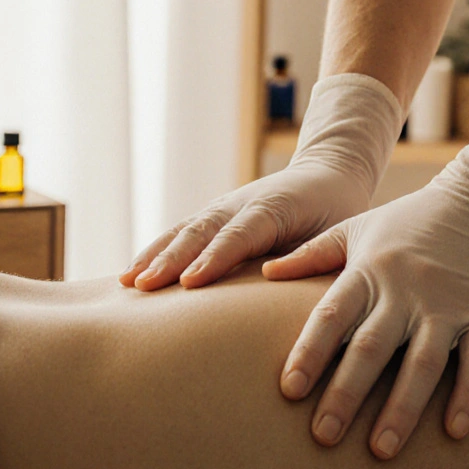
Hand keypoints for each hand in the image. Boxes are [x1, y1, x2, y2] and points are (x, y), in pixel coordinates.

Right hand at [120, 74, 401, 290]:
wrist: (329, 173)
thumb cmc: (338, 212)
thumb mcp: (340, 230)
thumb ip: (319, 256)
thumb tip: (303, 295)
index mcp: (276, 207)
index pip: (242, 234)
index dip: (215, 257)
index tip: (190, 281)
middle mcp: (243, 203)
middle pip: (203, 231)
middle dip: (173, 259)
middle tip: (146, 286)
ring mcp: (224, 207)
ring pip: (185, 230)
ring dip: (156, 256)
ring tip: (128, 283)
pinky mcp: (214, 216)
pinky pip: (180, 233)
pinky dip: (155, 252)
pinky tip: (131, 276)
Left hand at [262, 105, 468, 459]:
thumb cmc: (412, 218)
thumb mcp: (358, 227)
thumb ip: (312, 254)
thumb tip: (264, 273)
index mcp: (369, 270)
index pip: (332, 316)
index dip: (310, 352)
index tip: (289, 390)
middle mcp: (406, 290)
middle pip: (371, 348)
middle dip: (345, 394)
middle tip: (323, 437)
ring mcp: (448, 304)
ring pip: (422, 362)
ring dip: (402, 408)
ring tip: (380, 449)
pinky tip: (455, 431)